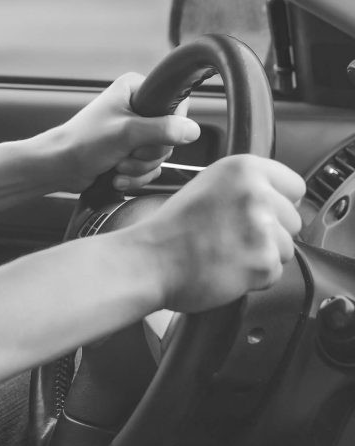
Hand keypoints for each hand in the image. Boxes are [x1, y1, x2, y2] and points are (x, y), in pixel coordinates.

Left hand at [49, 73, 200, 192]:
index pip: (177, 104)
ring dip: (140, 167)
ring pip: (161, 154)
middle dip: (148, 153)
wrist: (60, 167)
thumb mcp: (126, 133)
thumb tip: (193, 130)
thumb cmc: (82, 143)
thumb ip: (162, 129)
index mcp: (135, 88)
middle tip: (126, 153)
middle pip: (170, 134)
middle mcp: (137, 106)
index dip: (170, 126)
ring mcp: (135, 130)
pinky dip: (136, 176)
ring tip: (118, 166)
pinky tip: (117, 177)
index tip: (150, 136)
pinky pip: (150, 167)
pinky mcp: (131, 150)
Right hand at [128, 155, 304, 311]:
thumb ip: (245, 186)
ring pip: (286, 248)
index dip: (278, 203)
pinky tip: (227, 267)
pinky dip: (255, 277)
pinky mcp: (263, 262)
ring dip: (262, 255)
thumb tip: (278, 198)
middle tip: (233, 236)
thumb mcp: (207, 186)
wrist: (150, 259)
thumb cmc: (172, 228)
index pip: (295, 186)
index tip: (259, 213)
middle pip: (294, 220)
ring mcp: (262, 228)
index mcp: (243, 168)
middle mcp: (256, 193)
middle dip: (270, 232)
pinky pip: (275, 273)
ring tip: (228, 252)